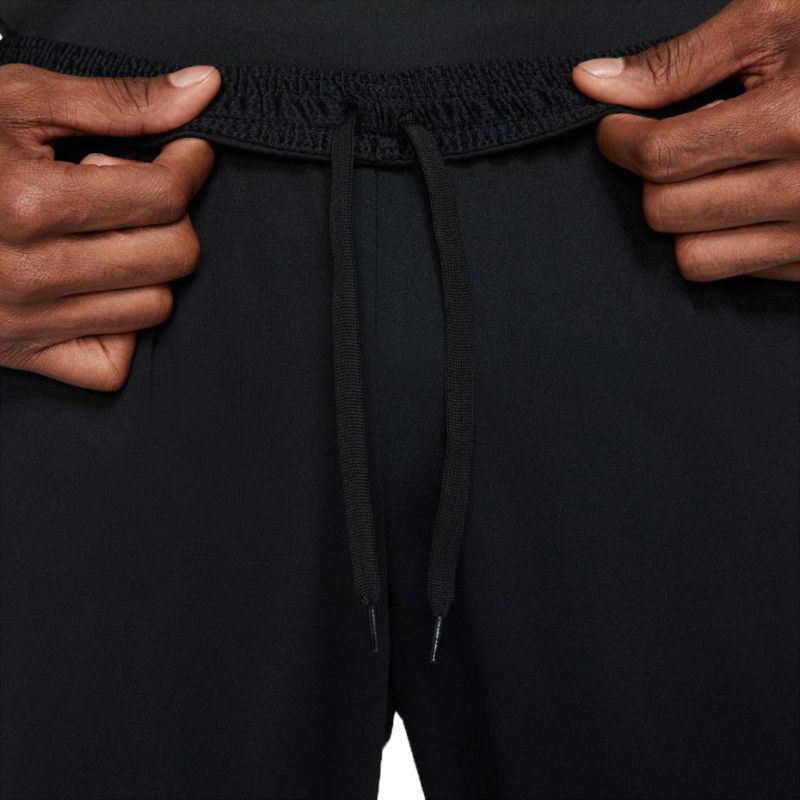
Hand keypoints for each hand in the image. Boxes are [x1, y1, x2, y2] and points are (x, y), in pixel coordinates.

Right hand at [0, 63, 219, 389]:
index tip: (186, 155)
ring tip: (105, 236)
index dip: (189, 168)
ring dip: (148, 269)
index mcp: (26, 202)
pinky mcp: (23, 354)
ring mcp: (25, 322)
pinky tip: (96, 289)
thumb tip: (205, 87)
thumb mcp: (25, 104)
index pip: (163, 198)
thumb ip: (120, 101)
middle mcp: (27, 274)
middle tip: (132, 194)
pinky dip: (120, 330)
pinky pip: (112, 365)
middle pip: (172, 256)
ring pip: (154, 308)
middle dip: (171, 217)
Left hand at [572, 0, 799, 281]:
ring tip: (706, 174)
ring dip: (684, 217)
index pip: (663, 156)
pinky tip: (743, 196)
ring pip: (694, 257)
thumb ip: (679, 62)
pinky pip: (738, 272)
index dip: (621, 139)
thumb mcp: (773, 23)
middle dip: (652, 176)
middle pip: (668, 212)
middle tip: (662, 144)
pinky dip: (724, 239)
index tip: (616, 127)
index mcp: (793, 121)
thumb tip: (594, 83)